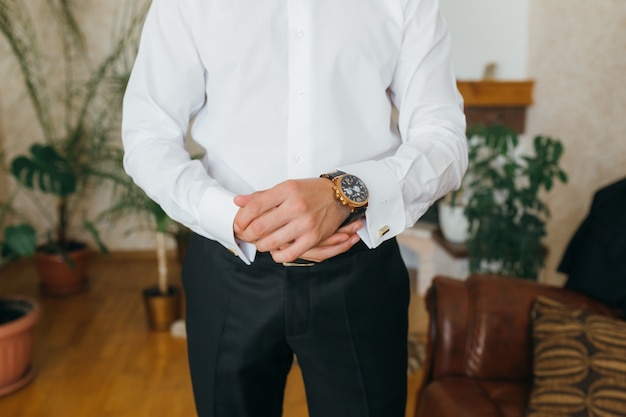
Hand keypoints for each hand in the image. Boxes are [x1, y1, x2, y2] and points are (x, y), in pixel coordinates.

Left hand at [233, 178, 349, 262]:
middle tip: (245, 235)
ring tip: (261, 242)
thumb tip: (239, 201)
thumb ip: (262, 195)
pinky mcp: (313, 237)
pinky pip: (289, 254)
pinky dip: (277, 255)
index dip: (241, 218)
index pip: (254, 207)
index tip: (239, 223)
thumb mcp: (286, 187)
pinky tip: (275, 250)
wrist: (339, 196)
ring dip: (261, 245)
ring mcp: (305, 223)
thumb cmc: (313, 191)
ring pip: (271, 242)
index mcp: (287, 190)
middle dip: (247, 234)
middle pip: (259, 226)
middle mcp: (296, 206)